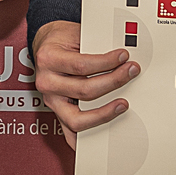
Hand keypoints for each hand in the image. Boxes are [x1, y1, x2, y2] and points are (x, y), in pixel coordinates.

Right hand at [31, 20, 136, 145]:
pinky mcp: (56, 112)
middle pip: (84, 90)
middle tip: (130, 73)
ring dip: (104, 113)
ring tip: (122, 104)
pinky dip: (84, 140)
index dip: (106, 62)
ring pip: (77, 118)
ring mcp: (50, 100)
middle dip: (113, 82)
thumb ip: (95, 45)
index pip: (81, 65)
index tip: (124, 57)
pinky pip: (69, 132)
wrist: (45, 44)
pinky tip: (100, 140)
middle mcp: (47, 82)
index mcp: (48, 59)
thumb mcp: (75, 34)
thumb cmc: (61, 40)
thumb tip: (122, 56)